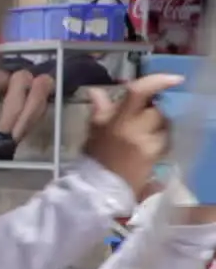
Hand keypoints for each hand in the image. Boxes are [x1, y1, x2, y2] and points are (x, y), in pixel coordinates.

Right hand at [83, 73, 183, 196]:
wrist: (100, 189)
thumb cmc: (95, 159)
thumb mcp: (94, 132)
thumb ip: (100, 110)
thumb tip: (96, 91)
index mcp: (116, 121)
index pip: (139, 92)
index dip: (157, 81)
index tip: (174, 79)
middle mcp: (135, 130)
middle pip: (156, 110)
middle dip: (152, 111)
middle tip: (141, 119)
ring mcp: (148, 144)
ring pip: (164, 125)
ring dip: (158, 126)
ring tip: (142, 137)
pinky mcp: (157, 156)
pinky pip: (165, 140)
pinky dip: (160, 140)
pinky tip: (148, 148)